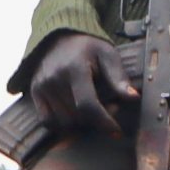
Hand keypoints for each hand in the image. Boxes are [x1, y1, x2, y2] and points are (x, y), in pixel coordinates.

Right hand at [24, 30, 138, 136]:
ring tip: (92, 109)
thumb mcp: (108, 55)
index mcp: (74, 68)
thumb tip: (134, 97)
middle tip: (109, 109)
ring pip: (63, 123)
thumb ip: (119, 77)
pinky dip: (62, 125)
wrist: (59, 37)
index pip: (87, 105)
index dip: (104, 122)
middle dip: (96, 120)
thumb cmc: (88, 48)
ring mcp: (42, 86)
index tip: (117, 132)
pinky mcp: (35, 92)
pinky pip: (47, 121)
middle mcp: (54, 78)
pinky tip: (75, 115)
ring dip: (80, 123)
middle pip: (77, 117)